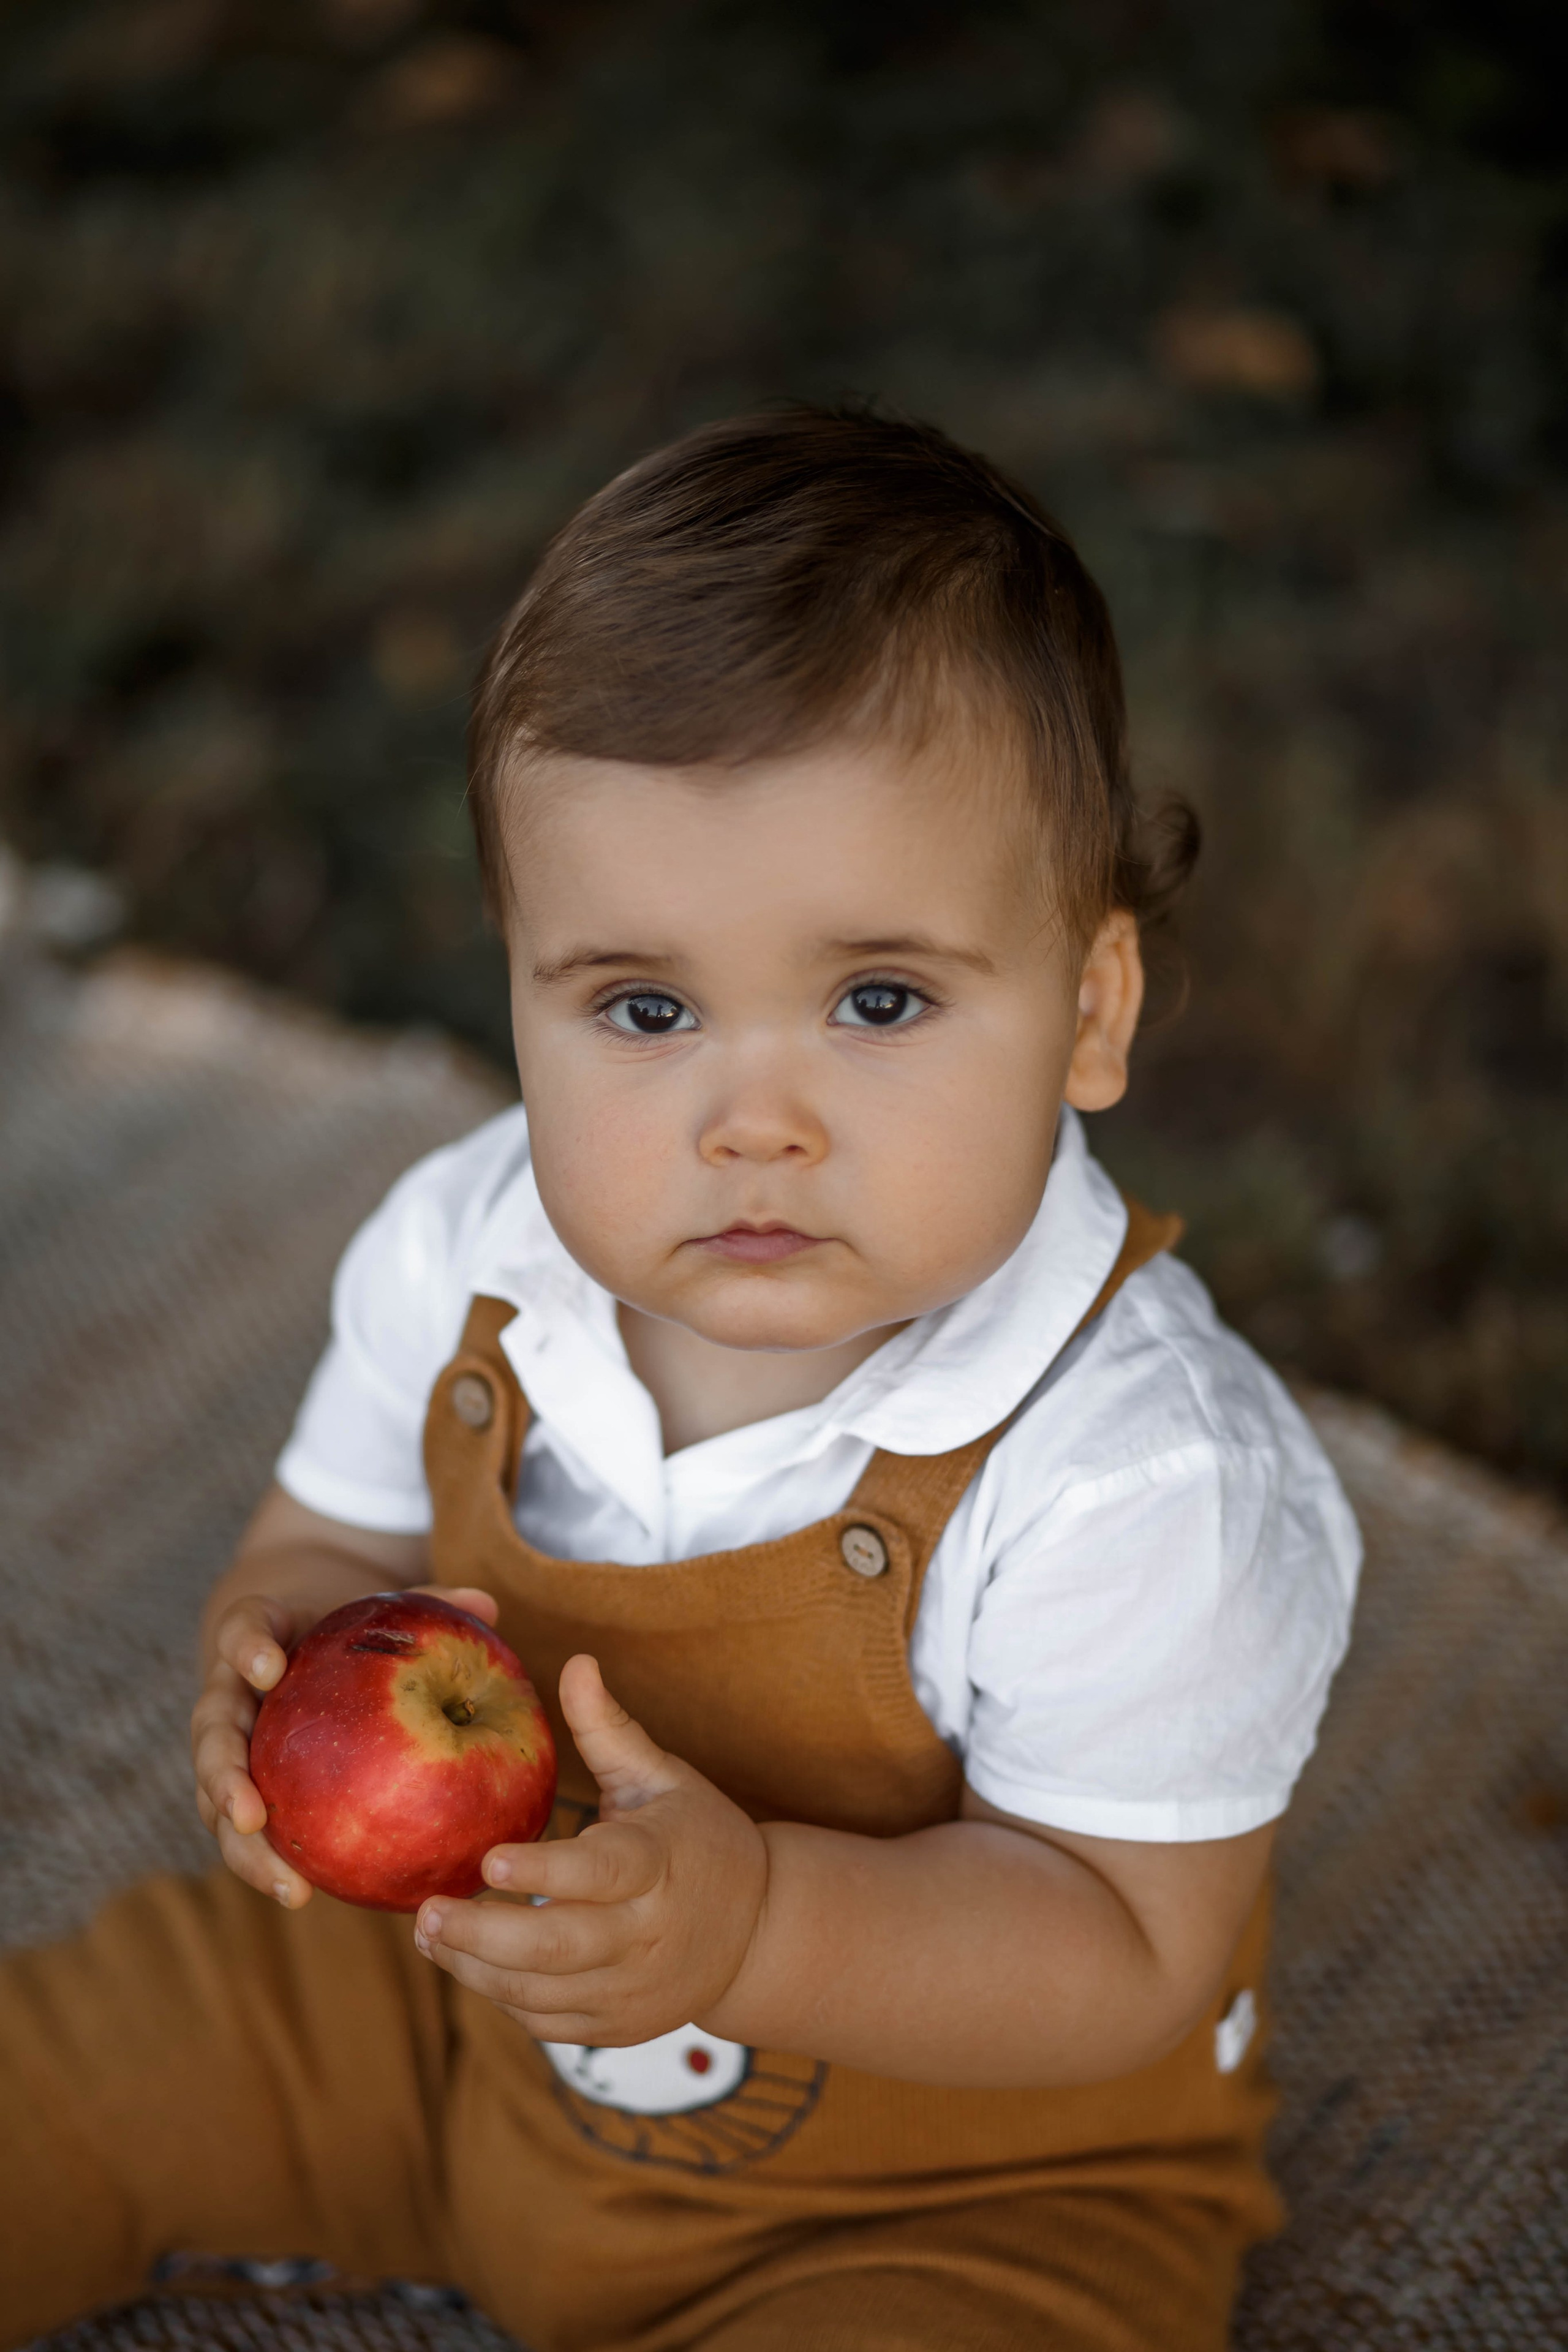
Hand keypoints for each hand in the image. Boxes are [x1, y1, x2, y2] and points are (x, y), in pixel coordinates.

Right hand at [190, 1581, 499, 1907]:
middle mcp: (227, 1697)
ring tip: (289, 1886)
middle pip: (211, 1737)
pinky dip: (271, 1863)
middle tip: (252, 1815)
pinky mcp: (239, 1793)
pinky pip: (247, 1832)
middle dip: (225, 1778)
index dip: (248, 1647)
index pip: (241, 1629)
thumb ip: (425, 1602)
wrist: (284, 1649)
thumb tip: (487, 1604)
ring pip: (216, 1802)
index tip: (268, 1667)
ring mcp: (226, 1751)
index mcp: (256, 1636)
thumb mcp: (374, 1608)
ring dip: (245, 1848)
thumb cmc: (339, 1627)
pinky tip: (309, 1893)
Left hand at [413, 1654, 768, 2045]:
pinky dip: (502, 1998)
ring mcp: (633, 1989)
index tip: (487, 1859)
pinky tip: (470, 1963)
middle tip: (426, 1912)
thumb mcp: (663, 1778)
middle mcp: (647, 1934)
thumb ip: (610, 1729)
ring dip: (475, 1969)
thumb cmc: (697, 1838)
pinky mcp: (618, 2026)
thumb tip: (575, 1662)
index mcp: (659, 1865)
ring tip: (429, 1935)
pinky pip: (547, 2023)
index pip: (599, 1873)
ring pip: (541, 1993)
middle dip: (481, 1935)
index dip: (544, 1871)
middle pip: (556, 1948)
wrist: (757, 1931)